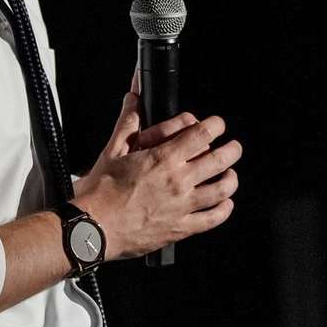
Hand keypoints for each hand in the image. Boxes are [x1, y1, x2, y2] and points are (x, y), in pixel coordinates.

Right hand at [73, 69, 241, 259]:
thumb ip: (127, 122)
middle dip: (232, 150)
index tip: (218, 124)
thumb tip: (132, 98)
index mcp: (163, 158)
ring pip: (221, 190)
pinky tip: (225, 204)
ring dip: (231, 179)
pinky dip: (223, 210)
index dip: (216, 125)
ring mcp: (182, 206)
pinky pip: (211, 219)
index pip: (202, 134)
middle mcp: (178, 181)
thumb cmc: (100, 191)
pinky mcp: (180, 228)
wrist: (93, 227)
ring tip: (231, 175)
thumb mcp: (113, 150)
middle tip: (234, 147)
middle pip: (220, 160)